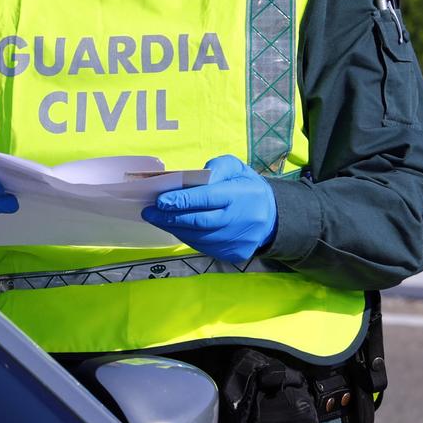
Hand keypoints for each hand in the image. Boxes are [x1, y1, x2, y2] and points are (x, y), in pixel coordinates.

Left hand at [141, 154, 277, 262]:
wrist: (272, 217)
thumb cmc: (247, 188)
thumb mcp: (237, 169)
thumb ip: (215, 168)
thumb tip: (189, 179)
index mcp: (241, 195)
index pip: (208, 198)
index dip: (182, 200)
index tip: (160, 200)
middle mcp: (241, 220)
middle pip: (199, 222)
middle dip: (170, 217)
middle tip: (149, 212)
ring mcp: (238, 241)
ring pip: (198, 238)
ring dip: (174, 229)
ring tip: (157, 219)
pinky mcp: (234, 254)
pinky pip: (204, 247)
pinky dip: (187, 238)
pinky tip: (176, 228)